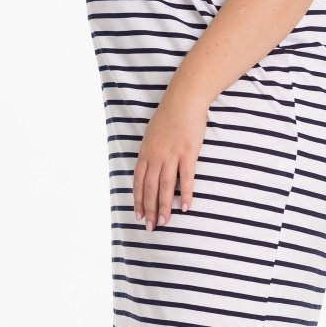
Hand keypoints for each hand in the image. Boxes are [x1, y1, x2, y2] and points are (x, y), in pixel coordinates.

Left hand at [133, 86, 208, 229]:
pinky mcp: (188, 153)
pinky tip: (185, 207)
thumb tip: (150, 168)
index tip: (138, 215)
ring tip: (164, 223)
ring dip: (163, 207)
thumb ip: (150, 152)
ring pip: (165, 187)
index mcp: (145, 152)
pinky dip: (186, 194)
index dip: (137, 200)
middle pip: (149, 188)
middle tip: (150, 227)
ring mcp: (172, 155)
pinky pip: (186, 178)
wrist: (184, 100)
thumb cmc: (169, 115)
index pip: (138, 181)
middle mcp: (155, 156)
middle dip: (149, 210)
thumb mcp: (152, 134)